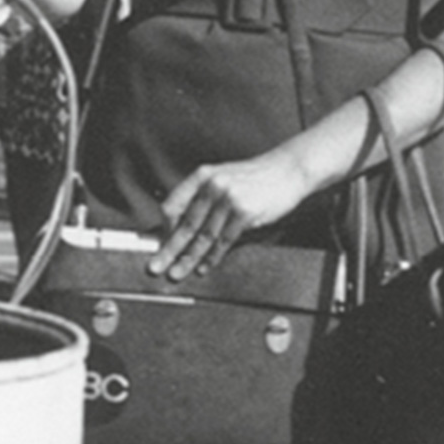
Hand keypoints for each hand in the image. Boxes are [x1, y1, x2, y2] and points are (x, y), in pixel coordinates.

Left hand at [152, 150, 312, 281]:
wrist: (287, 171)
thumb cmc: (254, 178)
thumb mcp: (222, 178)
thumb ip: (202, 198)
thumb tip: (180, 226)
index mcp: (201, 176)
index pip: (172, 205)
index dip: (165, 228)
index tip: (161, 244)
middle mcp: (212, 185)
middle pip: (184, 225)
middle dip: (169, 250)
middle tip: (156, 266)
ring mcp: (229, 198)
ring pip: (203, 237)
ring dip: (188, 259)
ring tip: (178, 273)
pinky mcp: (245, 212)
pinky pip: (223, 241)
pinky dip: (212, 257)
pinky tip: (203, 267)